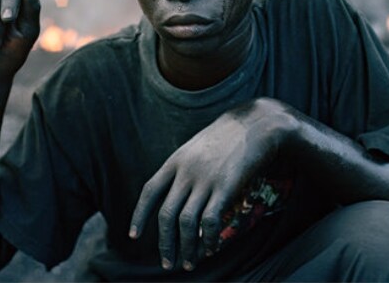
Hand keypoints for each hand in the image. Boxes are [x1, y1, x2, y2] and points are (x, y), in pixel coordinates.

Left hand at [129, 98, 293, 271]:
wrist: (255, 123)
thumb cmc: (227, 136)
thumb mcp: (197, 146)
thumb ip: (184, 168)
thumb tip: (177, 197)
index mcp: (176, 160)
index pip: (150, 190)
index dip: (139, 215)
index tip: (133, 236)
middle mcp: (186, 171)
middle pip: (166, 214)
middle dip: (165, 244)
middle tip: (167, 263)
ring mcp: (206, 179)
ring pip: (186, 223)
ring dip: (186, 249)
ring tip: (188, 264)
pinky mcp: (226, 187)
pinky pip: (211, 222)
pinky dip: (208, 240)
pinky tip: (211, 249)